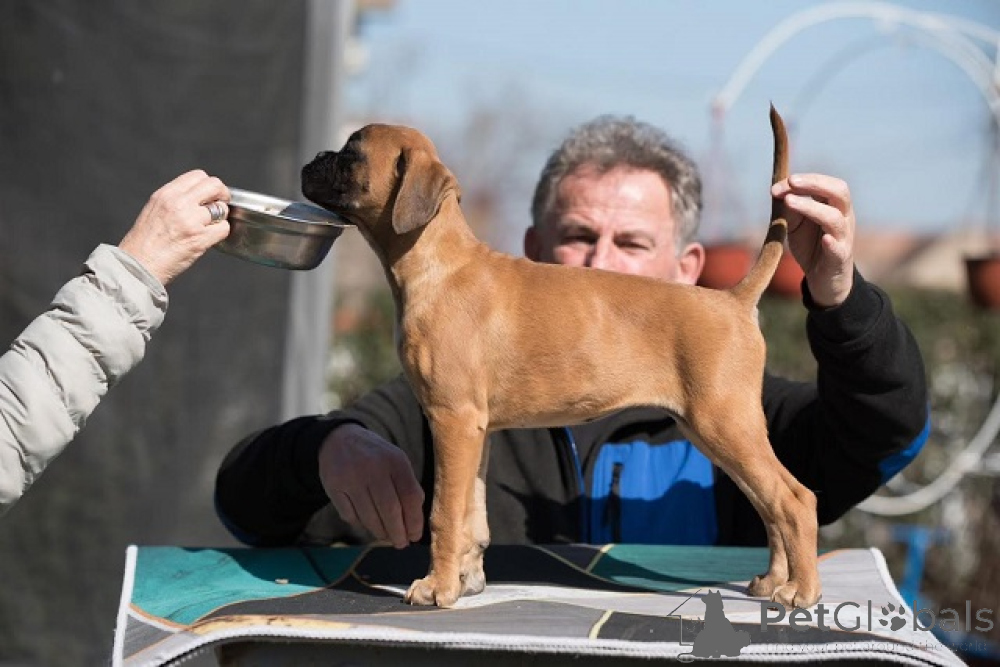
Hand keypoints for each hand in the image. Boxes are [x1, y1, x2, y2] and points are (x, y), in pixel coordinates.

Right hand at [118, 170, 230, 285]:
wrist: (138, 266)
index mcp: (166, 194)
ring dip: (220, 217)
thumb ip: (175, 199)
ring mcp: (190, 221)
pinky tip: (209, 238)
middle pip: (214, 185)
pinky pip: (223, 228)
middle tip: (221, 204)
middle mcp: (178, 204)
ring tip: (209, 226)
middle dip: (222, 194)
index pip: (198, 176)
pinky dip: (220, 233)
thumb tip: (199, 195)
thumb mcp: (154, 209)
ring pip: (222, 208)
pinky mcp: (199, 239)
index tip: (211, 194)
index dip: (209, 185)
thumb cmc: (144, 242)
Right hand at [318, 423, 424, 547]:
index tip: (415, 536)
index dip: (414, 521)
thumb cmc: (376, 457)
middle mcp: (373, 468)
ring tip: (386, 536)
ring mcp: (352, 477)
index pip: (410, 497)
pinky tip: (367, 523)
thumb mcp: (397, 462)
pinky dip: (361, 524)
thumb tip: (415, 522)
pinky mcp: (334, 487)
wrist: (339, 440)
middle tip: (401, 543)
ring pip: (369, 517)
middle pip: (390, 510)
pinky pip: (350, 516)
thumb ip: (408, 487)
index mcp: (395, 460)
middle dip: (398, 533)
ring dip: (380, 532)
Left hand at [771, 173, 855, 307]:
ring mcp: (843, 238)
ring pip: (835, 218)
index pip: (826, 184)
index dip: (805, 180)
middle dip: (815, 184)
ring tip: (789, 202)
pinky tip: (825, 239)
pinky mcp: (839, 258)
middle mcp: (843, 217)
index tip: (780, 184)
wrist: (822, 279)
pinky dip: (832, 243)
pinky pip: (838, 249)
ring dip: (811, 208)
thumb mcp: (796, 224)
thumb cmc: (811, 245)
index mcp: (834, 206)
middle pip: (839, 192)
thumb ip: (789, 208)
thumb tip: (776, 191)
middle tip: (791, 182)